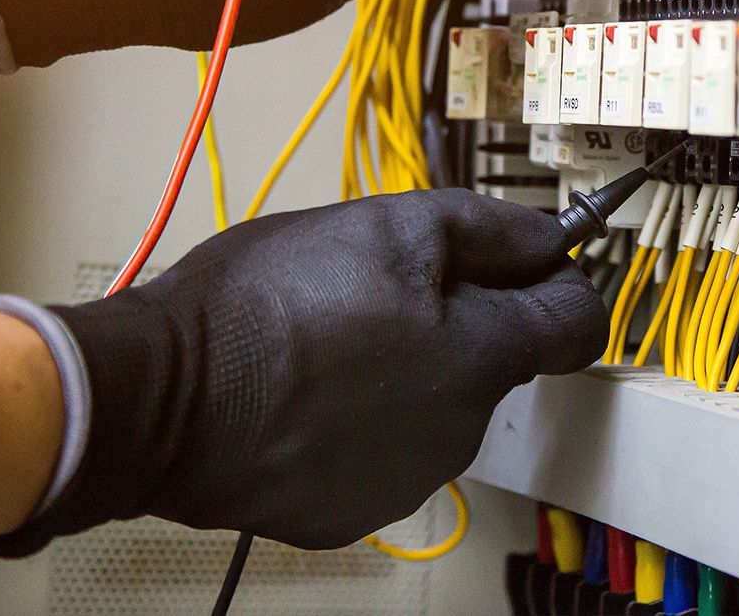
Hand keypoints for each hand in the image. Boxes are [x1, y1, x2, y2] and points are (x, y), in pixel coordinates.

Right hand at [0, 190, 606, 554]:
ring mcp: (408, 481)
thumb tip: (555, 240)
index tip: (521, 261)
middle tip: (379, 289)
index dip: (557, 281)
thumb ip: (491, 231)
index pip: (580, 323)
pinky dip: (355, 424)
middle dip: (458, 322)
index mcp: (485, 358)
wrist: (159, 398)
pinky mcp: (350, 512)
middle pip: (494, 361)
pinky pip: (378, 452)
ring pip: (435, 405)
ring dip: (405, 372)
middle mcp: (463, 431)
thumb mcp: (389, 226)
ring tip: (326, 341)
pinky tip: (302, 395)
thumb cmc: (273, 302)